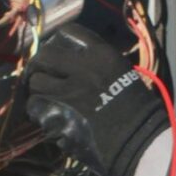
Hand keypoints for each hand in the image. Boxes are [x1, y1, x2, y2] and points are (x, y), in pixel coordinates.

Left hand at [24, 24, 168, 175]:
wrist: (140, 141)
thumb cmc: (137, 109)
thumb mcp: (121, 73)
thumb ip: (96, 65)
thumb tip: (71, 65)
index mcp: (102, 55)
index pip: (68, 34)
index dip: (57, 44)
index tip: (57, 56)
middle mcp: (82, 68)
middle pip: (44, 56)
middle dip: (40, 66)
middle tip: (43, 77)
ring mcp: (68, 93)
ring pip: (35, 83)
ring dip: (38, 91)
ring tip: (47, 99)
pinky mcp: (57, 116)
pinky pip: (35, 108)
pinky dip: (39, 112)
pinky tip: (50, 117)